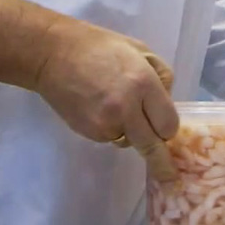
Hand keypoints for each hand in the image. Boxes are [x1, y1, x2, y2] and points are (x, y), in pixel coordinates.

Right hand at [36, 20, 178, 180]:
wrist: (54, 55)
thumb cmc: (100, 46)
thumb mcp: (140, 50)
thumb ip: (160, 76)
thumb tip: (167, 102)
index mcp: (143, 83)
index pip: (169, 123)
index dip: (170, 128)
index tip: (169, 130)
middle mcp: (126, 109)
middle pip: (152, 147)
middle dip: (162, 162)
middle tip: (170, 178)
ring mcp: (105, 124)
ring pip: (130, 142)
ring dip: (132, 133)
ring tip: (117, 105)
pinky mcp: (89, 132)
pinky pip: (111, 137)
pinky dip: (113, 128)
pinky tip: (102, 107)